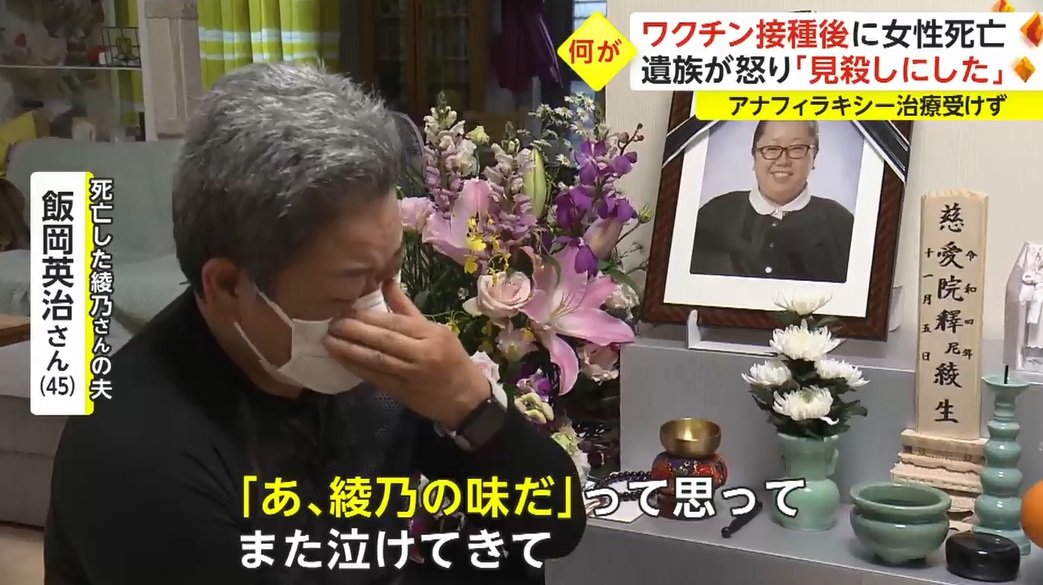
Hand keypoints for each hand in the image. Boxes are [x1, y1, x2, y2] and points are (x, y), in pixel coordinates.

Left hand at [323, 281, 490, 428]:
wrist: (466, 399)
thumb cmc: (452, 359)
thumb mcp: (436, 330)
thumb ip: (407, 309)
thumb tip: (386, 282)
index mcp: (430, 334)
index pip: (394, 322)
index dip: (367, 316)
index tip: (345, 309)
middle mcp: (422, 353)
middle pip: (383, 339)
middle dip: (354, 331)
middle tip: (331, 324)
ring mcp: (412, 375)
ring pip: (376, 360)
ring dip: (349, 350)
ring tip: (329, 341)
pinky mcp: (403, 393)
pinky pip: (375, 378)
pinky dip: (356, 368)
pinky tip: (341, 360)